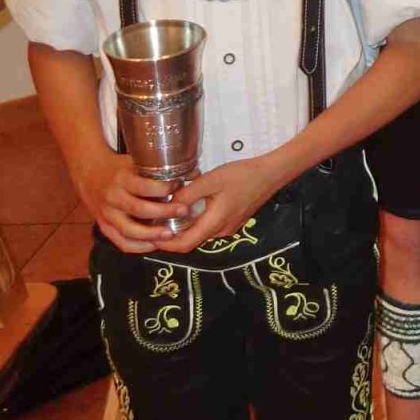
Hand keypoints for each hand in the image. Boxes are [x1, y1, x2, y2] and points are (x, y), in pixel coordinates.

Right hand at [76, 152, 184, 253]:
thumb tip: (194, 172)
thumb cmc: (119, 168)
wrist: (89, 174)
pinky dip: (138, 247)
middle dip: (164, 212)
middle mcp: (113, 197)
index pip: (144, 186)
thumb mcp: (135, 162)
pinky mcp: (104, 226)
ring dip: (151, 235)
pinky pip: (121, 241)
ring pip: (129, 230)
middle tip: (183, 211)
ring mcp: (107, 214)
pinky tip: (154, 245)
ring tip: (171, 234)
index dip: (164, 188)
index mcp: (122, 179)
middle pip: (139, 209)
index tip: (180, 187)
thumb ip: (159, 169)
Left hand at [159, 154, 284, 255]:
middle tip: (152, 225)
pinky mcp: (232, 221)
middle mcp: (221, 231)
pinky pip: (208, 228)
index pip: (185, 244)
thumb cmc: (242, 175)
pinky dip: (194, 224)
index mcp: (215, 223)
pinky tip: (187, 210)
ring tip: (165, 216)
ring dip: (182, 230)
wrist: (271, 174)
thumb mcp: (212, 180)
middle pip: (190, 241)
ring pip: (199, 234)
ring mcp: (228, 228)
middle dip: (170, 237)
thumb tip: (167, 204)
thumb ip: (188, 193)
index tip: (148, 236)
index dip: (165, 245)